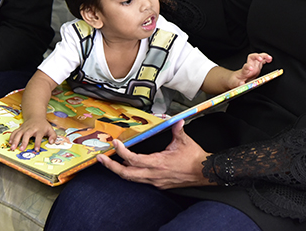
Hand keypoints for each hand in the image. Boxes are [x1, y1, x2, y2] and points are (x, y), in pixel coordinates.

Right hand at [8, 117, 55, 151]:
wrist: (35, 116)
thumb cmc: (43, 125)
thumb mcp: (50, 129)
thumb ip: (53, 136)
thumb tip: (51, 142)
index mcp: (40, 129)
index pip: (39, 136)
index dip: (38, 143)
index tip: (36, 149)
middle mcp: (31, 129)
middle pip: (27, 134)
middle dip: (24, 142)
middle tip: (21, 149)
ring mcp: (24, 128)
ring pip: (19, 133)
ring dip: (15, 140)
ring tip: (12, 147)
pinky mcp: (20, 128)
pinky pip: (14, 132)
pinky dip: (11, 137)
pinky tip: (10, 142)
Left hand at [97, 120, 213, 188]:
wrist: (204, 173)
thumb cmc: (194, 158)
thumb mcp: (185, 141)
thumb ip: (177, 129)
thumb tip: (175, 120)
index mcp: (158, 163)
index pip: (134, 159)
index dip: (122, 152)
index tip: (115, 144)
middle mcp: (154, 174)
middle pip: (127, 174)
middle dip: (112, 166)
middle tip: (101, 159)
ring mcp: (155, 181)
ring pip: (132, 179)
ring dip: (119, 170)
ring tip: (109, 162)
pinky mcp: (158, 184)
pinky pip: (140, 180)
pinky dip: (131, 174)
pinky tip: (127, 167)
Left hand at [228, 53, 272, 87]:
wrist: (237, 78)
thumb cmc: (236, 80)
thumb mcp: (235, 83)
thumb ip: (238, 83)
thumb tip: (242, 84)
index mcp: (244, 71)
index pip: (245, 67)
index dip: (248, 66)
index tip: (251, 68)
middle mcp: (249, 66)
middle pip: (251, 57)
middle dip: (256, 56)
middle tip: (261, 59)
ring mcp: (253, 65)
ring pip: (257, 57)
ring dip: (263, 56)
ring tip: (269, 58)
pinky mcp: (257, 66)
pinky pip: (262, 61)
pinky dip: (266, 59)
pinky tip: (270, 59)